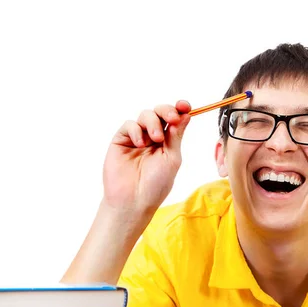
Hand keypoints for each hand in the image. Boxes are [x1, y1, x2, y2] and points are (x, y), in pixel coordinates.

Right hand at [103, 100, 191, 215]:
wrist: (133, 201)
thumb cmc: (156, 185)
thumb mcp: (172, 159)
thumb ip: (176, 136)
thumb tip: (186, 115)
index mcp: (168, 142)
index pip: (174, 120)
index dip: (180, 109)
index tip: (185, 106)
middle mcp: (153, 138)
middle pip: (160, 113)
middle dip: (167, 111)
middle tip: (172, 118)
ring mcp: (137, 138)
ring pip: (145, 115)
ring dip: (152, 122)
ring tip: (155, 139)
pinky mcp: (121, 141)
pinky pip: (129, 125)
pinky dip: (136, 130)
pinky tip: (140, 144)